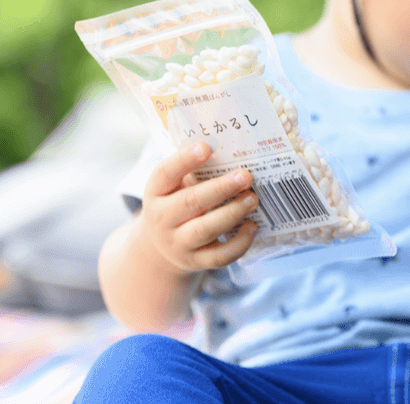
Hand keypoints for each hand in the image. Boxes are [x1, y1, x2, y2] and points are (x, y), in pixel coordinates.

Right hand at [140, 142, 259, 273]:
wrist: (161, 248)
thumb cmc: (177, 204)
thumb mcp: (176, 186)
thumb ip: (196, 170)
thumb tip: (232, 149)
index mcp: (156, 192)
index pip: (165, 173)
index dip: (184, 159)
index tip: (206, 147)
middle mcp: (162, 219)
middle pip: (191, 202)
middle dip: (221, 188)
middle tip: (245, 176)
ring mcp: (178, 243)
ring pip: (206, 229)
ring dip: (232, 213)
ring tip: (253, 198)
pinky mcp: (195, 262)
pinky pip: (219, 256)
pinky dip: (239, 243)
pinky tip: (253, 227)